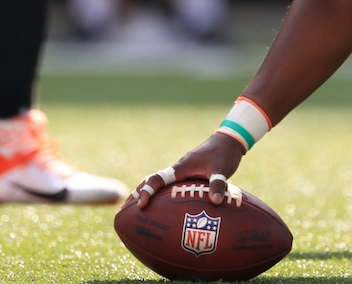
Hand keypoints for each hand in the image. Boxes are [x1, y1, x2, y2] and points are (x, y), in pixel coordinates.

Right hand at [132, 132, 246, 208]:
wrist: (228, 140)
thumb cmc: (223, 154)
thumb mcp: (222, 170)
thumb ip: (218, 184)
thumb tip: (216, 202)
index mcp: (181, 168)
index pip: (158, 179)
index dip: (148, 192)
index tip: (141, 206)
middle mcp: (177, 169)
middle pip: (151, 181)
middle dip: (136, 193)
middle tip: (124, 210)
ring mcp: (181, 171)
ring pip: (157, 182)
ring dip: (145, 193)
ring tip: (135, 210)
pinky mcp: (187, 173)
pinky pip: (168, 185)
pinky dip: (159, 193)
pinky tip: (162, 207)